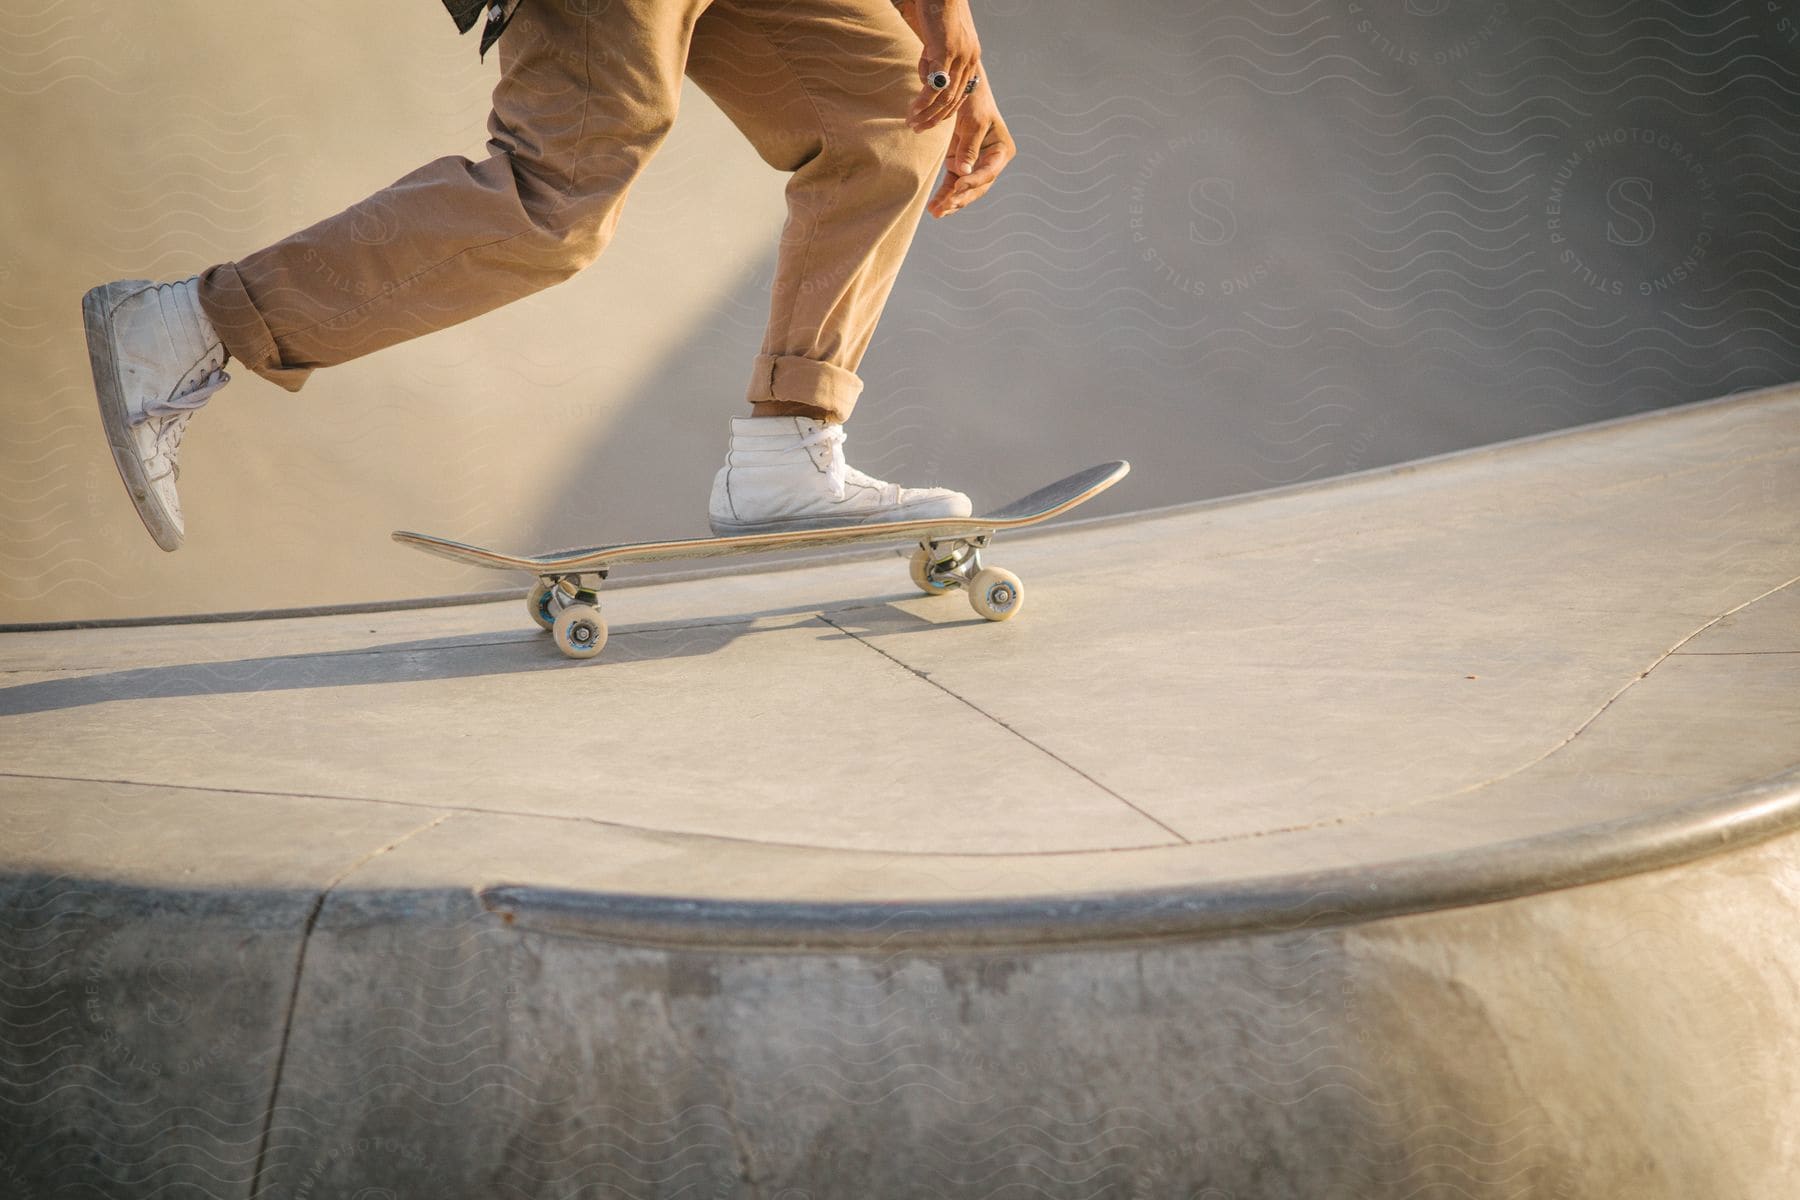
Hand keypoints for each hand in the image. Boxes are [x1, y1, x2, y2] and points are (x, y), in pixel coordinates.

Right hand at [906, 0, 980, 131]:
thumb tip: (926, 78)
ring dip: (928, 112)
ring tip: (912, 122)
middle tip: (917, 128)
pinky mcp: (947, 50)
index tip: (930, 121)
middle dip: (934, 118)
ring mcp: (960, 56)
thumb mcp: (940, 38)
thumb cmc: (939, 8)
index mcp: (971, 58)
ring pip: (945, 96)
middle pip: (953, 100)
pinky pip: (937, 83)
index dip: (945, 111)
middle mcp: (970, 60)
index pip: (960, 94)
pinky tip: (914, 109)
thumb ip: (936, 58)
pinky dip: (925, 99)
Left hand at [927, 78, 1014, 217]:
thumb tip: (963, 173)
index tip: (958, 186)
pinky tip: (934, 207)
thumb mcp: (973, 121)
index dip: (973, 181)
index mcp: (1001, 151)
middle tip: (944, 207)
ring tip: (936, 212)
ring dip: (950, 201)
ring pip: (964, 190)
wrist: (959, 89)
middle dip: (960, 198)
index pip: (988, 172)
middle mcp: (991, 162)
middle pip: (977, 186)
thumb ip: (969, 148)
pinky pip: (952, 184)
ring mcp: (975, 166)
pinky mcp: (959, 166)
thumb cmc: (973, 101)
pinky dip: (944, 195)